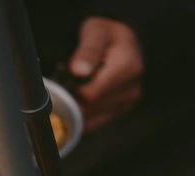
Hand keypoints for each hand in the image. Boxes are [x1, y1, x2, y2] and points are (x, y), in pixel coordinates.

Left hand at [68, 16, 143, 130]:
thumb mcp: (95, 31)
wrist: (126, 43)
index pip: (90, 95)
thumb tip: (79, 70)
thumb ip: (88, 49)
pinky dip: (82, 116)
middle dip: (72, 100)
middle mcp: (131, 90)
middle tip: (67, 83)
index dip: (71, 91)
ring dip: (76, 109)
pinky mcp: (121, 113)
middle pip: (89, 109)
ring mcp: (127, 104)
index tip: (63, 79)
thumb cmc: (107, 35)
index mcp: (127, 68)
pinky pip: (93, 125)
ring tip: (76, 89)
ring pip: (89, 121)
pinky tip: (81, 100)